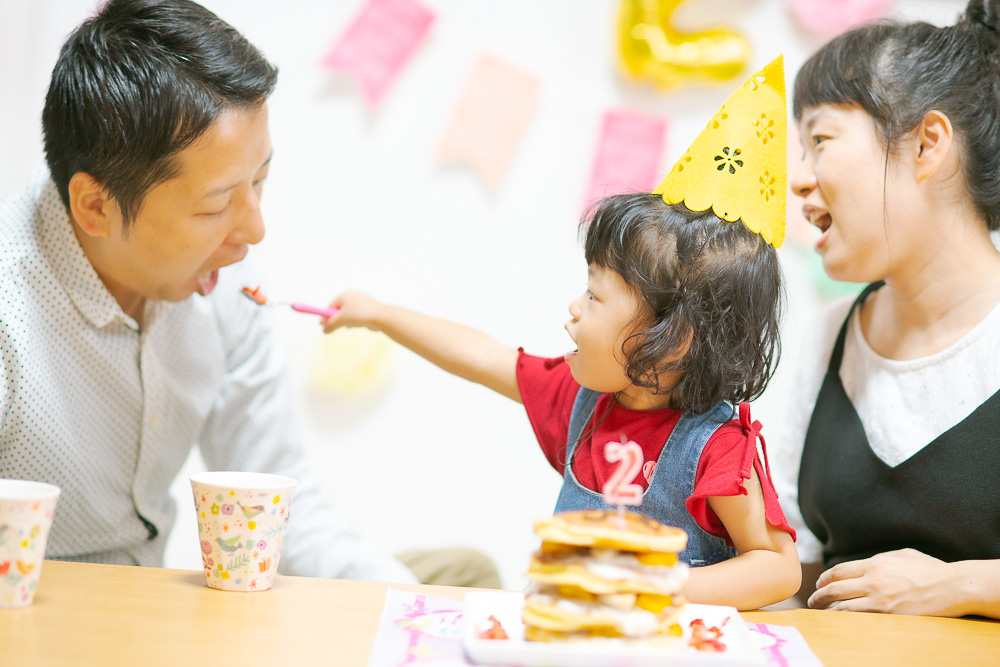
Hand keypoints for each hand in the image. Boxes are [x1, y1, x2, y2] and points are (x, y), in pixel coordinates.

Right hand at [320, 290, 382, 332]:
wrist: (381, 317)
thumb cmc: (359, 315)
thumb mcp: (341, 320)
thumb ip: (331, 325)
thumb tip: (324, 331)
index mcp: (345, 295)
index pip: (331, 305)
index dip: (325, 316)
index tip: (321, 325)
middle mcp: (353, 296)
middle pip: (339, 310)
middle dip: (336, 320)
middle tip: (331, 329)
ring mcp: (362, 302)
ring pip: (349, 315)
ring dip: (347, 322)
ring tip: (352, 325)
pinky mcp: (369, 308)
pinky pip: (358, 317)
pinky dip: (356, 322)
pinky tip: (361, 325)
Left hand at [808, 548, 961, 615]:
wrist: (952, 586)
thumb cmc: (931, 570)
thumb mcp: (904, 555)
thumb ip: (883, 558)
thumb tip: (869, 563)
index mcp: (875, 563)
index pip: (840, 571)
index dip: (825, 578)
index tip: (820, 584)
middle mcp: (872, 579)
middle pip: (835, 588)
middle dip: (819, 595)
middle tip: (812, 601)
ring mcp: (879, 598)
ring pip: (842, 606)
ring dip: (827, 610)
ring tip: (820, 613)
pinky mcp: (888, 615)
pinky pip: (858, 619)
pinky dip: (844, 620)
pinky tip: (838, 622)